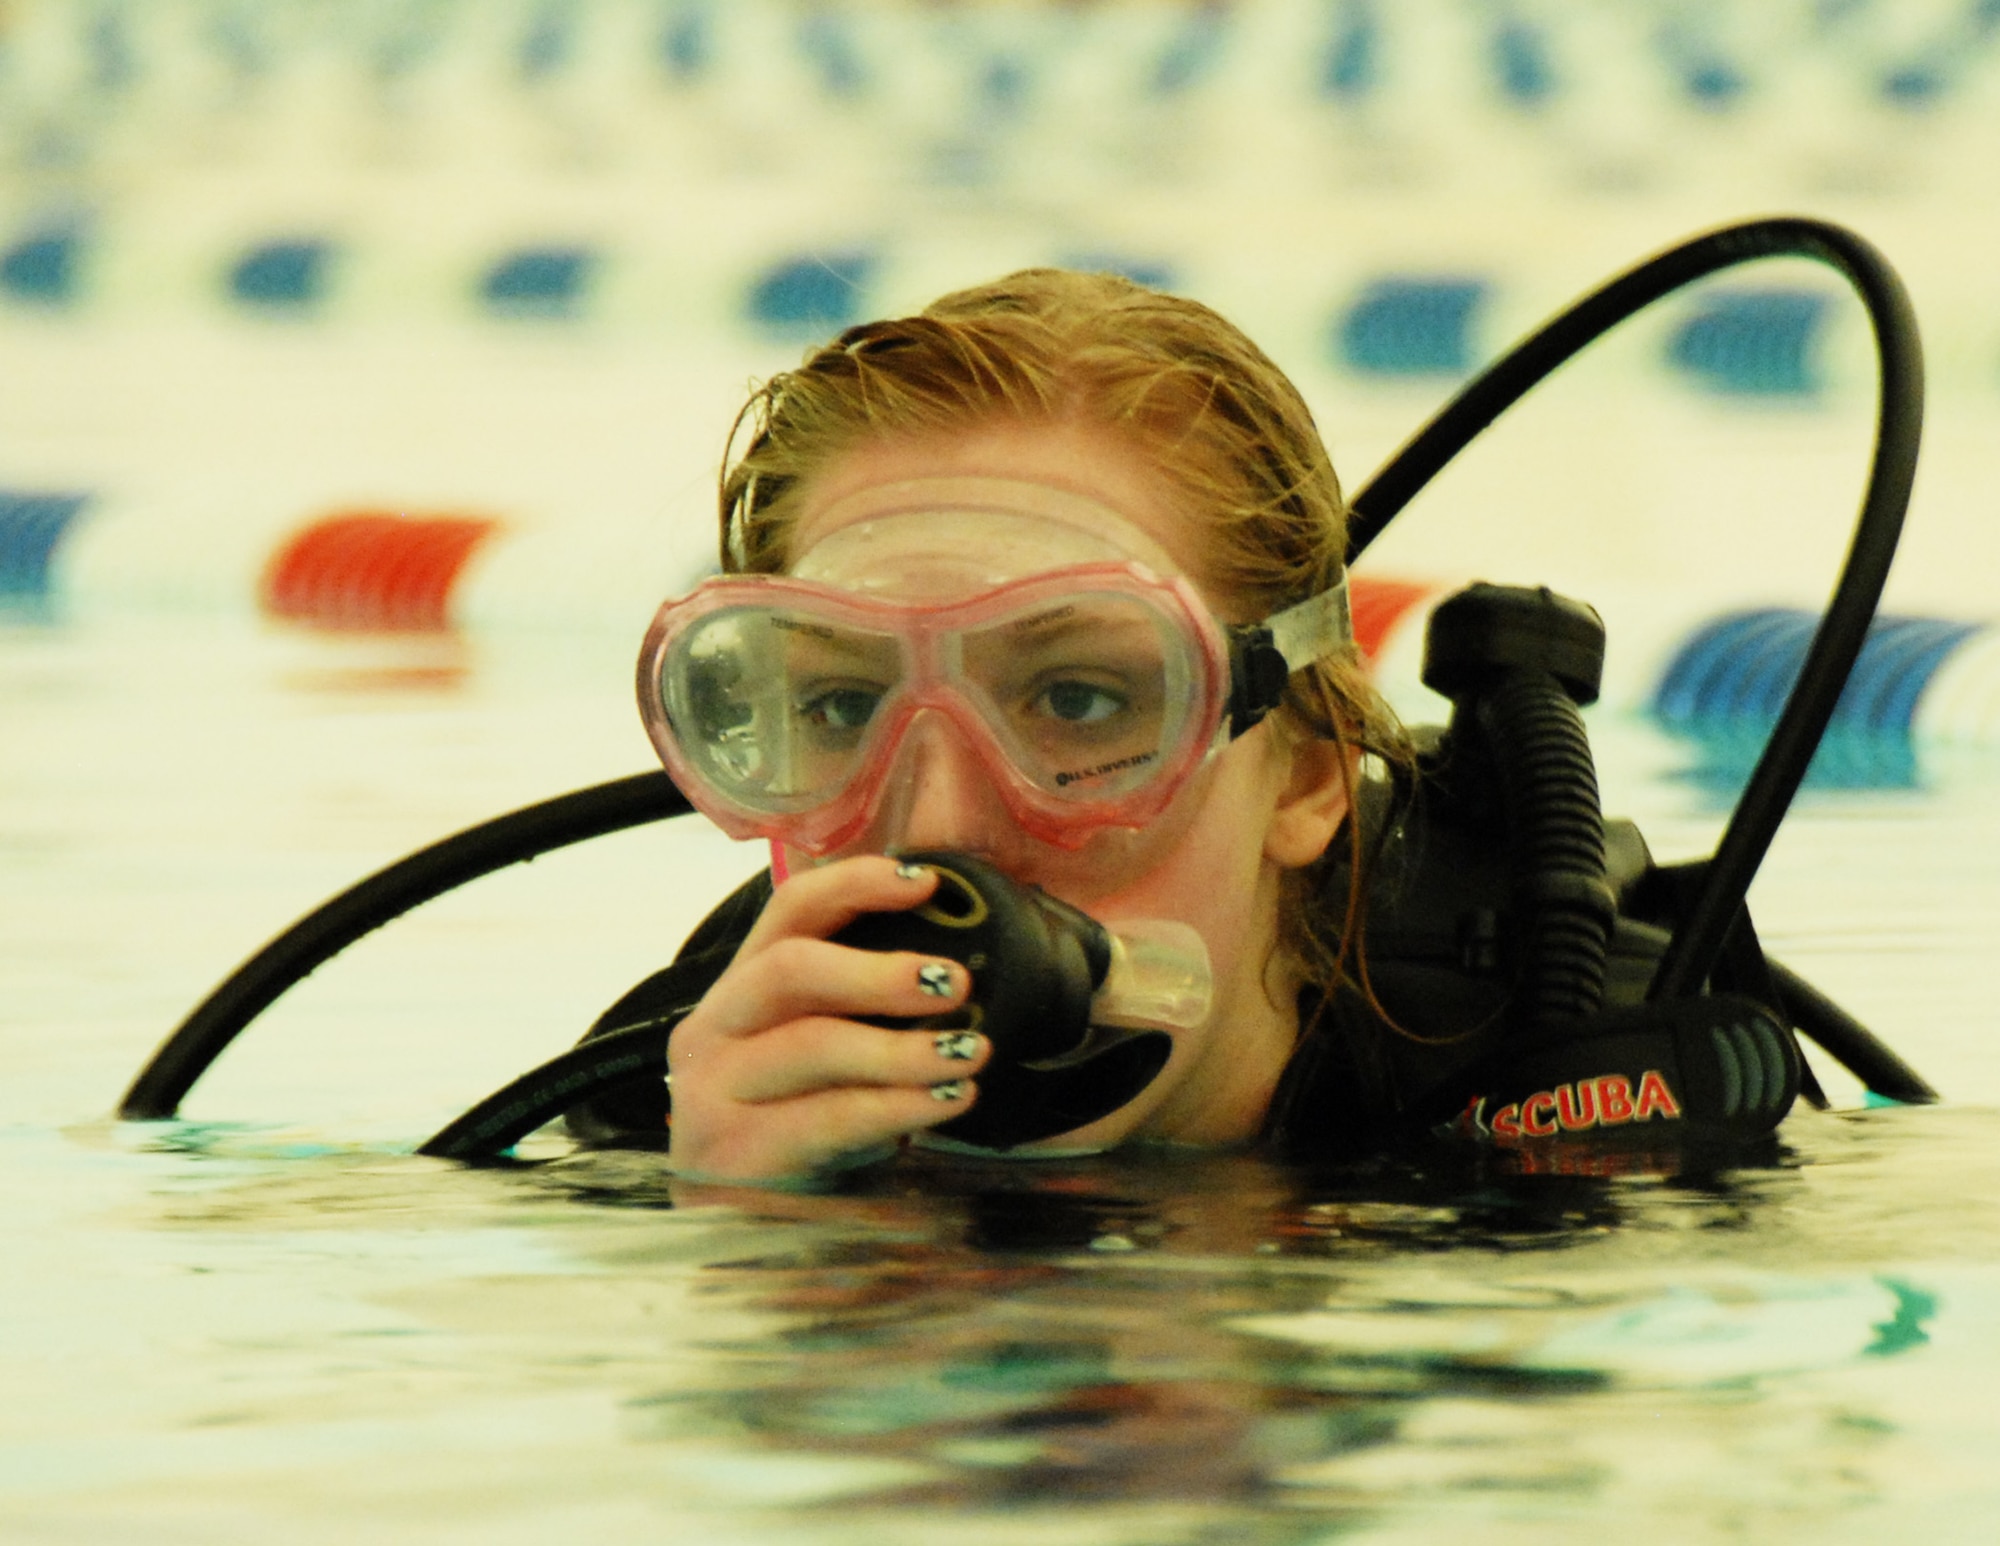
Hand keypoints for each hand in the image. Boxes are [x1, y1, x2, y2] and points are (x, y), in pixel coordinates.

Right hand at [664, 856, 990, 1183]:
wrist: (742, 1241)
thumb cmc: (800, 1136)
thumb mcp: (826, 1064)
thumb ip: (864, 1011)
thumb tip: (955, 968)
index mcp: (739, 992)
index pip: (789, 911)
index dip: (857, 884)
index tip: (926, 883)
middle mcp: (710, 1032)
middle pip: (791, 969)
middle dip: (880, 972)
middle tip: (955, 985)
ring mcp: (708, 1095)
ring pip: (812, 1044)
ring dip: (903, 1047)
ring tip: (970, 1053)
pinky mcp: (729, 1154)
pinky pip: (827, 1117)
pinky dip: (897, 1106)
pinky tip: (948, 1100)